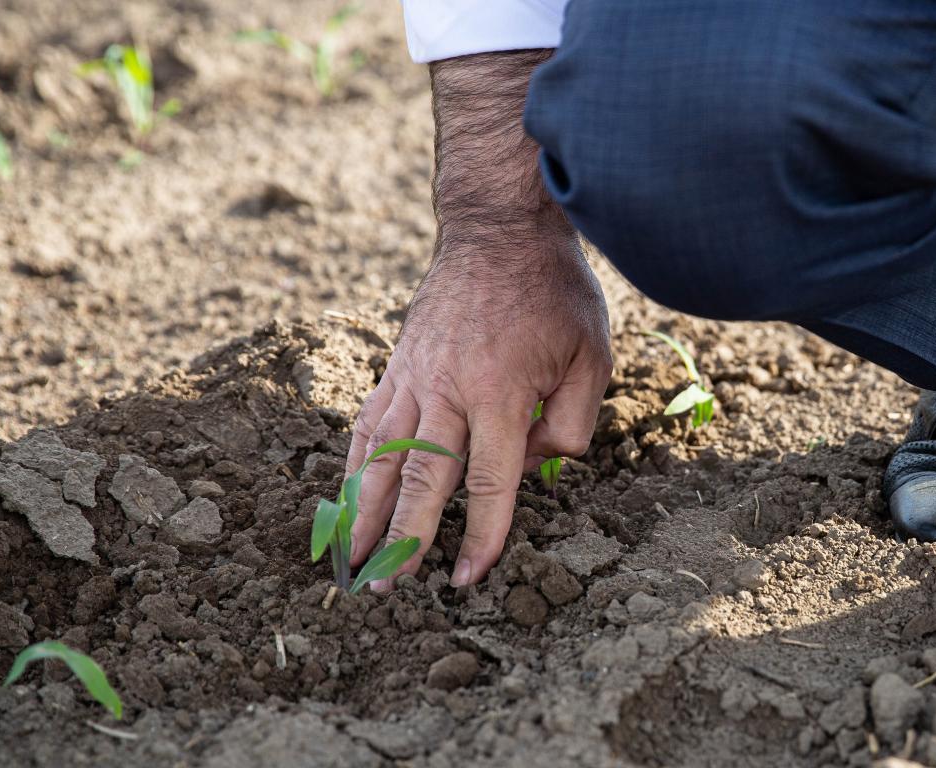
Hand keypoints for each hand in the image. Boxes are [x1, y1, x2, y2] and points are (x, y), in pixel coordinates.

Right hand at [345, 50, 612, 590]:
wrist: (498, 230)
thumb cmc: (553, 293)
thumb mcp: (592, 354)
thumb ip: (575, 420)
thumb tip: (539, 465)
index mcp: (502, 395)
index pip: (489, 485)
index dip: (479, 538)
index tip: (467, 579)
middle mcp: (450, 392)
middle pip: (420, 482)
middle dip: (399, 541)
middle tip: (381, 588)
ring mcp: (415, 378)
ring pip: (380, 458)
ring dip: (361, 513)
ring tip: (348, 558)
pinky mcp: (396, 366)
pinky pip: (368, 424)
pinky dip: (353, 466)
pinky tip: (343, 497)